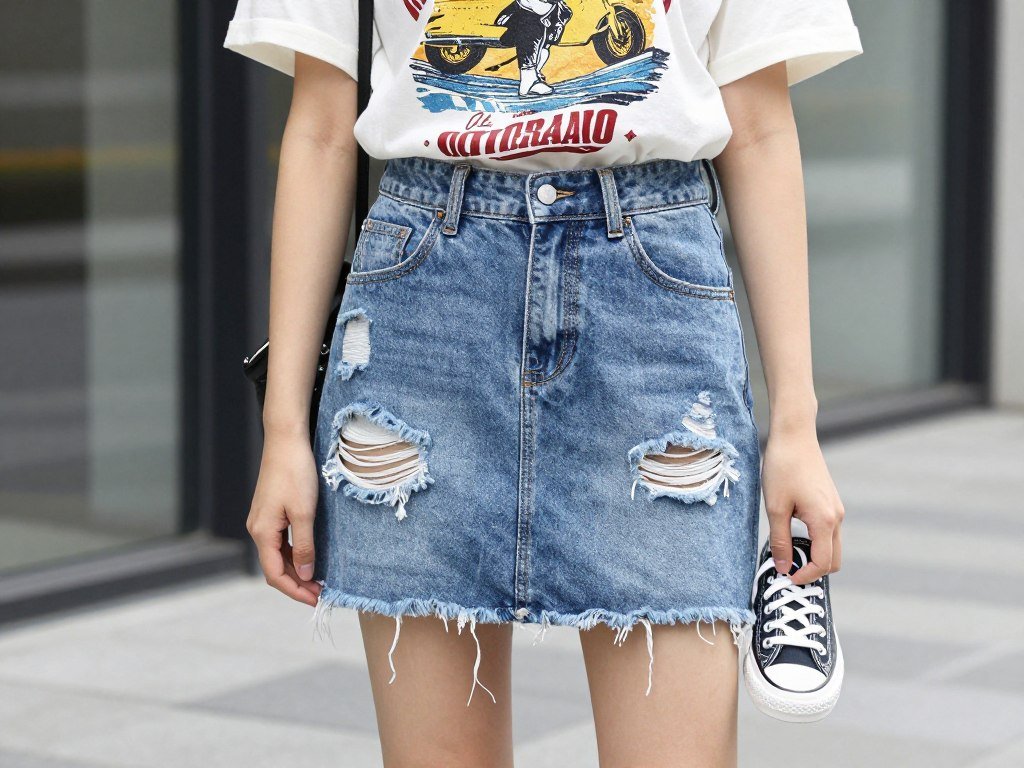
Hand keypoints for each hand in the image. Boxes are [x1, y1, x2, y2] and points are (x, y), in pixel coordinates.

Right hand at [246, 430, 322, 605]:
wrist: (286, 440)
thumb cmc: (295, 473)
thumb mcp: (304, 513)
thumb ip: (304, 546)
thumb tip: (304, 575)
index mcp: (262, 532)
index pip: (274, 574)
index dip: (294, 591)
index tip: (316, 600)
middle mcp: (258, 529)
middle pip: (274, 568)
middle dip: (297, 584)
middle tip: (321, 594)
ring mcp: (263, 521)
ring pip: (277, 556)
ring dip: (296, 570)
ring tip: (318, 581)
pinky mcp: (271, 512)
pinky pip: (280, 542)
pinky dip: (294, 555)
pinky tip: (310, 558)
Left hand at [761, 427, 844, 585]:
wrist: (794, 436)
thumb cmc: (782, 468)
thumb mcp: (776, 508)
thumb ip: (780, 541)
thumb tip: (783, 568)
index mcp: (825, 521)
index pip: (822, 563)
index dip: (805, 576)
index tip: (785, 578)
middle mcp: (836, 517)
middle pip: (833, 559)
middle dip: (813, 570)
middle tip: (787, 571)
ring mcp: (835, 509)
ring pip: (831, 545)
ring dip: (813, 556)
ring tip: (787, 554)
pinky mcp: (830, 502)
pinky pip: (827, 531)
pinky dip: (815, 541)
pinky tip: (793, 535)